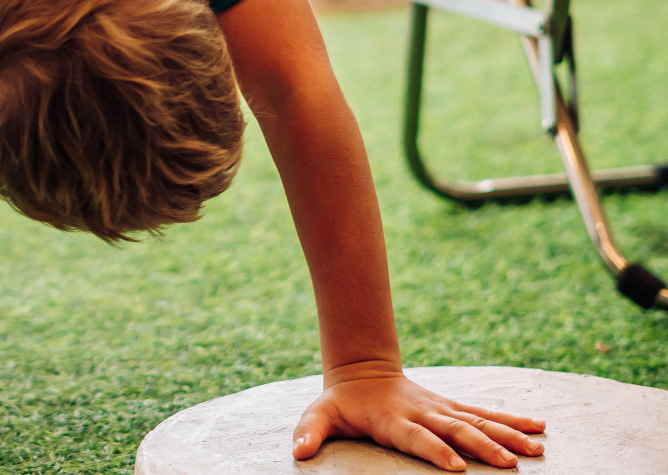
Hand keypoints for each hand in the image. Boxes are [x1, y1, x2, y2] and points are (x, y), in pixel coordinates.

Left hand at [293, 364, 545, 470]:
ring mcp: (440, 409)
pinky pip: (484, 414)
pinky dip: (512, 420)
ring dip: (507, 434)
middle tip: (510, 463)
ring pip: (478, 421)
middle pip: (456, 430)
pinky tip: (539, 428)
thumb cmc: (341, 402)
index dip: (434, 450)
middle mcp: (423, 413)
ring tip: (537, 448)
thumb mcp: (320, 414)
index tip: (456, 467)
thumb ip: (309, 432)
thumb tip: (297, 452)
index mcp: (393, 419)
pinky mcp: (451, 408)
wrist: (361, 371)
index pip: (416, 436)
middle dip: (483, 445)